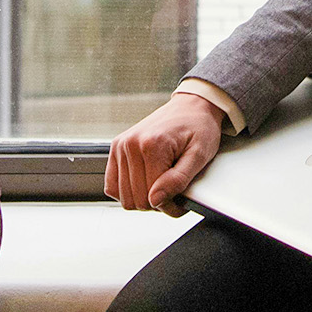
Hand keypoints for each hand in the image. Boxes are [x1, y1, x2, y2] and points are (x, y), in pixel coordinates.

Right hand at [105, 92, 223, 215]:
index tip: (182, 201)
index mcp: (152, 145)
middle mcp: (131, 144)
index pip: (152, 197)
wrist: (192, 106)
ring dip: (143, 199)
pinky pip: (112, 186)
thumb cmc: (199, 128)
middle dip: (157, 203)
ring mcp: (120, 146)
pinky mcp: (116, 148)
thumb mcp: (199, 155)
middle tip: (173, 193)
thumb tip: (155, 200)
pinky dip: (128, 192)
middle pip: (136, 200)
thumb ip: (178, 180)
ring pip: (123, 197)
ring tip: (160, 187)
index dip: (170, 205)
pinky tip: (145, 184)